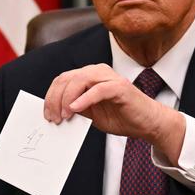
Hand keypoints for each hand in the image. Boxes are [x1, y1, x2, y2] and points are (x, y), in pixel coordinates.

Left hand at [43, 64, 185, 159]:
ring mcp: (109, 77)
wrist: (147, 123)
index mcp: (90, 75)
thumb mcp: (92, 114)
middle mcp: (98, 71)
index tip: (47, 115)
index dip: (51, 96)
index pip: (63, 79)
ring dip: (67, 98)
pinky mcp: (119, 87)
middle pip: (67, 78)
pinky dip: (84, 99)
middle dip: (55, 98)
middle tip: (53, 117)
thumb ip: (76, 108)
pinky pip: (97, 89)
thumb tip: (56, 112)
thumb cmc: (121, 117)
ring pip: (80, 80)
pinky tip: (75, 109)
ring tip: (64, 115)